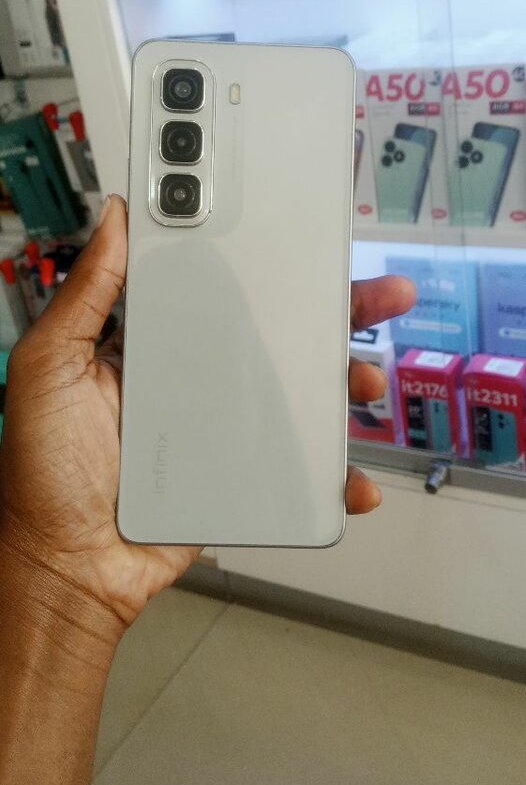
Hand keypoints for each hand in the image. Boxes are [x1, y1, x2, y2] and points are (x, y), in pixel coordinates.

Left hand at [0, 196, 414, 631]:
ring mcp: (223, 429)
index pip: (217, 286)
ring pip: (300, 395)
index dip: (261, 259)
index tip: (302, 233)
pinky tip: (354, 480)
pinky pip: (300, 470)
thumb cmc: (44, 470)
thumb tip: (114, 217)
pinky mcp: (242, 478)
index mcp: (153, 342)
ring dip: (344, 383)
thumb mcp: (50, 365)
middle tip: (381, 293)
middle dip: (333, 310)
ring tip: (365, 379)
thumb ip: (86, 293)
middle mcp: (194, 378)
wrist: (69, 567)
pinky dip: (335, 475)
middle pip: (276, 333)